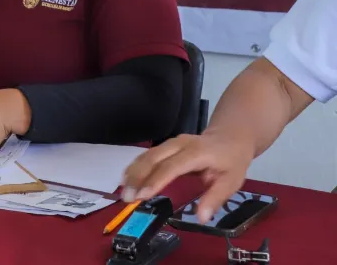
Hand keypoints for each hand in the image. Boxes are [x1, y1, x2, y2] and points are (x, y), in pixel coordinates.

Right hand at [121, 131, 254, 221]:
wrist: (229, 136)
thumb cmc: (231, 161)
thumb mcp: (231, 181)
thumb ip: (215, 198)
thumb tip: (201, 218)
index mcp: (196, 153)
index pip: (171, 166)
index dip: (155, 180)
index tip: (142, 195)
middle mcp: (178, 144)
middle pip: (152, 158)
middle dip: (137, 177)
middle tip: (127, 197)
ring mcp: (169, 143)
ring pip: (146, 155)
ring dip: (132, 173)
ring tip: (123, 190)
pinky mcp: (164, 145)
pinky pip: (146, 155)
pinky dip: (134, 167)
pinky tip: (126, 178)